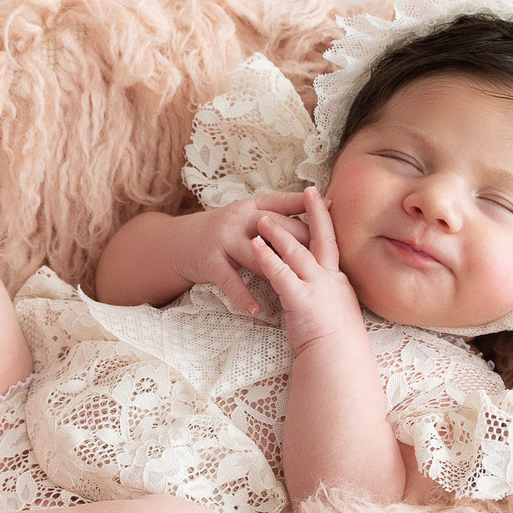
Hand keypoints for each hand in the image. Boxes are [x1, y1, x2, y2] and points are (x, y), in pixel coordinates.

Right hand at [178, 191, 312, 317]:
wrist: (180, 242)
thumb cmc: (226, 233)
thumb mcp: (250, 217)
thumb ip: (281, 215)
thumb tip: (324, 210)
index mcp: (252, 206)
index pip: (283, 203)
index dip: (307, 205)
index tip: (332, 207)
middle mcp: (238, 219)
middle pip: (274, 228)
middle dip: (300, 244)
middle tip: (323, 261)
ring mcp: (223, 240)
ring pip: (255, 256)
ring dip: (275, 272)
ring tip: (297, 288)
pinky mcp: (209, 262)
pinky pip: (230, 281)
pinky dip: (244, 297)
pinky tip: (257, 310)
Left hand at [248, 187, 363, 353]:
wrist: (339, 362)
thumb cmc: (337, 344)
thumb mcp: (339, 312)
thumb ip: (331, 296)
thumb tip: (327, 290)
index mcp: (339, 282)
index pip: (334, 244)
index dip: (329, 222)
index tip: (325, 201)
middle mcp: (331, 280)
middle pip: (322, 238)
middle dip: (314, 213)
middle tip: (307, 191)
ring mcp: (317, 289)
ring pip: (297, 252)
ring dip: (280, 232)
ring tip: (263, 218)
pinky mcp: (301, 300)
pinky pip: (281, 273)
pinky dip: (267, 257)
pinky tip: (254, 246)